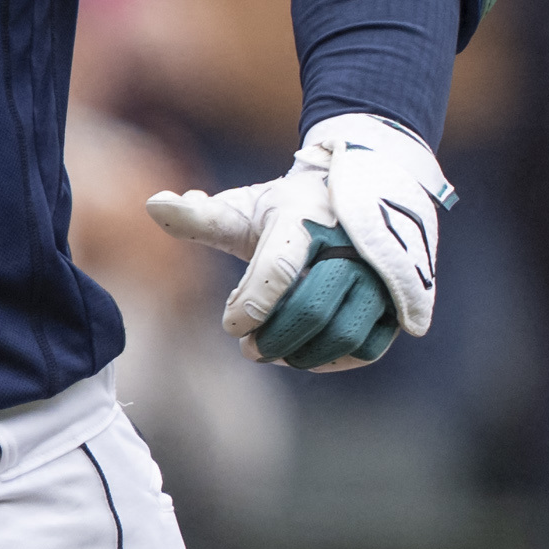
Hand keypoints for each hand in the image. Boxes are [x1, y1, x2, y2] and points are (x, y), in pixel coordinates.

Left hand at [146, 111, 452, 369]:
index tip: (231, 324)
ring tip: (278, 353)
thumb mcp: (245, 207)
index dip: (250, 306)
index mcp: (303, 218)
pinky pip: (369, 344)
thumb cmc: (289, 209)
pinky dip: (337, 360)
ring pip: (343, 332)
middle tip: (249, 350)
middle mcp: (348, 244)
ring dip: (305, 354)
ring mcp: (377, 273)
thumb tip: (153, 205)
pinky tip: (309, 356)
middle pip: (312, 309)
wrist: (364, 188)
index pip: (276, 270)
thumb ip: (200, 217)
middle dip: (274, 338)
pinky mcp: (395, 299)